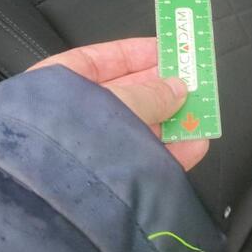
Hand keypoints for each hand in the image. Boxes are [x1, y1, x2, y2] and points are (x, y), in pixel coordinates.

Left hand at [28, 38, 208, 170]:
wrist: (51, 201)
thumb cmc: (70, 139)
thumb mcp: (118, 102)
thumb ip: (151, 93)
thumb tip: (177, 87)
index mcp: (58, 87)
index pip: (99, 61)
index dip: (135, 53)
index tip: (166, 50)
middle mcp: (71, 118)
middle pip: (124, 95)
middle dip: (160, 89)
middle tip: (191, 82)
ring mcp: (89, 152)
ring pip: (136, 129)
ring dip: (171, 120)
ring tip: (200, 112)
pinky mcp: (108, 182)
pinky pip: (143, 161)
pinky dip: (170, 152)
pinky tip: (195, 144)